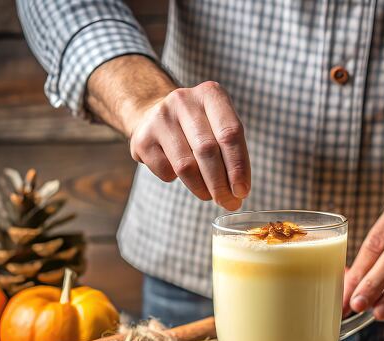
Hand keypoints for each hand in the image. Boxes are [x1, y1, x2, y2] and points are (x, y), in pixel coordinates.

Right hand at [85, 56, 250, 208]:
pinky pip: (166, 172)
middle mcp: (183, 100)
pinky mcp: (141, 138)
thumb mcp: (220, 127)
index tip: (242, 192)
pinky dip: (177, 181)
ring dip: (202, 188)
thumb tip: (238, 193)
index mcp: (210, 93)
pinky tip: (180, 175)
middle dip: (221, 184)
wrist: (154, 114)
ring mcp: (159, 117)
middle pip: (207, 150)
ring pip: (186, 166)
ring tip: (210, 195)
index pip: (230, 133)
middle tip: (229, 203)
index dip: (238, 166)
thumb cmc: (199, 127)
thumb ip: (233, 154)